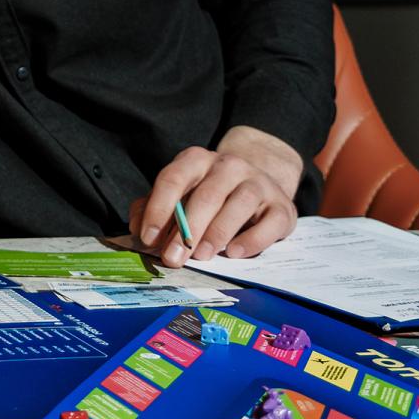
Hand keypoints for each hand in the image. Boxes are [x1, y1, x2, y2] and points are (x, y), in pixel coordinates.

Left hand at [128, 127, 301, 268]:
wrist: (259, 185)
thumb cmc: (209, 195)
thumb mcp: (180, 194)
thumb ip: (154, 207)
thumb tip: (137, 228)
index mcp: (196, 160)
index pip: (173, 179)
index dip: (158, 208)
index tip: (149, 237)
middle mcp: (228, 166)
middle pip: (206, 196)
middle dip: (186, 230)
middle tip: (173, 257)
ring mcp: (258, 183)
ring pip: (238, 205)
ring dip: (216, 233)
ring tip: (201, 256)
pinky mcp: (282, 206)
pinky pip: (269, 223)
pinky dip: (252, 240)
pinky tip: (235, 253)